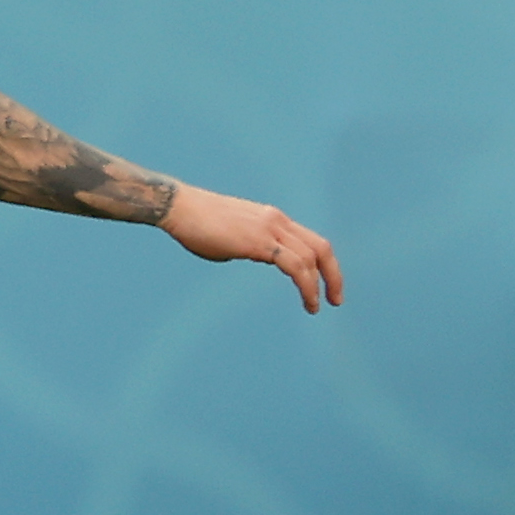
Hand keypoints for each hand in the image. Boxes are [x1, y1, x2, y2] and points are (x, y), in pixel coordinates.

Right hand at [163, 183, 342, 311]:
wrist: (179, 207)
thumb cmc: (194, 223)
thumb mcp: (228, 237)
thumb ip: (244, 246)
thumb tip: (245, 255)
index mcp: (272, 218)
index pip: (309, 240)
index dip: (322, 263)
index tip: (322, 284)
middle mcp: (277, 220)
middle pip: (320, 247)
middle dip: (333, 274)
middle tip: (335, 299)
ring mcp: (270, 229)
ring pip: (312, 257)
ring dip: (321, 285)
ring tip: (317, 306)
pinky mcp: (261, 241)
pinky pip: (296, 266)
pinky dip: (307, 285)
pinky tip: (308, 302)